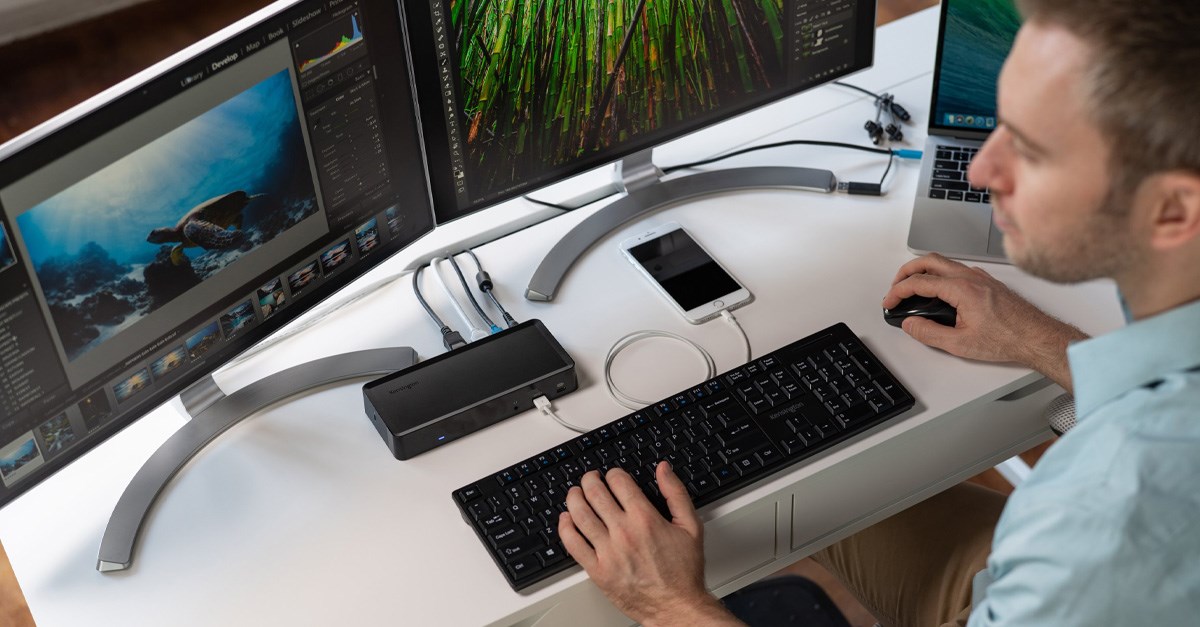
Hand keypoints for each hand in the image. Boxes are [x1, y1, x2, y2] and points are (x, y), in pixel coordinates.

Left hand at [558, 464, 742, 626]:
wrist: (677, 607)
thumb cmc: (684, 571)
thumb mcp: (691, 526)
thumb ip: (676, 493)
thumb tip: (663, 469)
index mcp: (645, 518)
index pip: (618, 482)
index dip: (613, 473)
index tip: (612, 475)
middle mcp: (624, 532)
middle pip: (595, 493)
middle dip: (590, 479)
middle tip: (590, 478)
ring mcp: (608, 552)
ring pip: (580, 515)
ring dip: (574, 498)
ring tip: (575, 493)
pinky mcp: (597, 571)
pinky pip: (573, 544)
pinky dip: (565, 527)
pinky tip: (566, 520)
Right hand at [883, 253, 1087, 389]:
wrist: (1037, 337)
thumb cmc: (1008, 339)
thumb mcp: (960, 344)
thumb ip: (929, 333)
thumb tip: (910, 324)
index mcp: (961, 289)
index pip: (919, 282)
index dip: (898, 292)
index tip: (889, 302)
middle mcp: (970, 277)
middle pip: (928, 261)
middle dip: (905, 272)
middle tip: (895, 288)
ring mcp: (980, 277)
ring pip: (943, 262)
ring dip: (922, 271)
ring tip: (912, 288)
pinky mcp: (987, 282)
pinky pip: (956, 269)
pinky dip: (939, 274)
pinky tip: (939, 290)